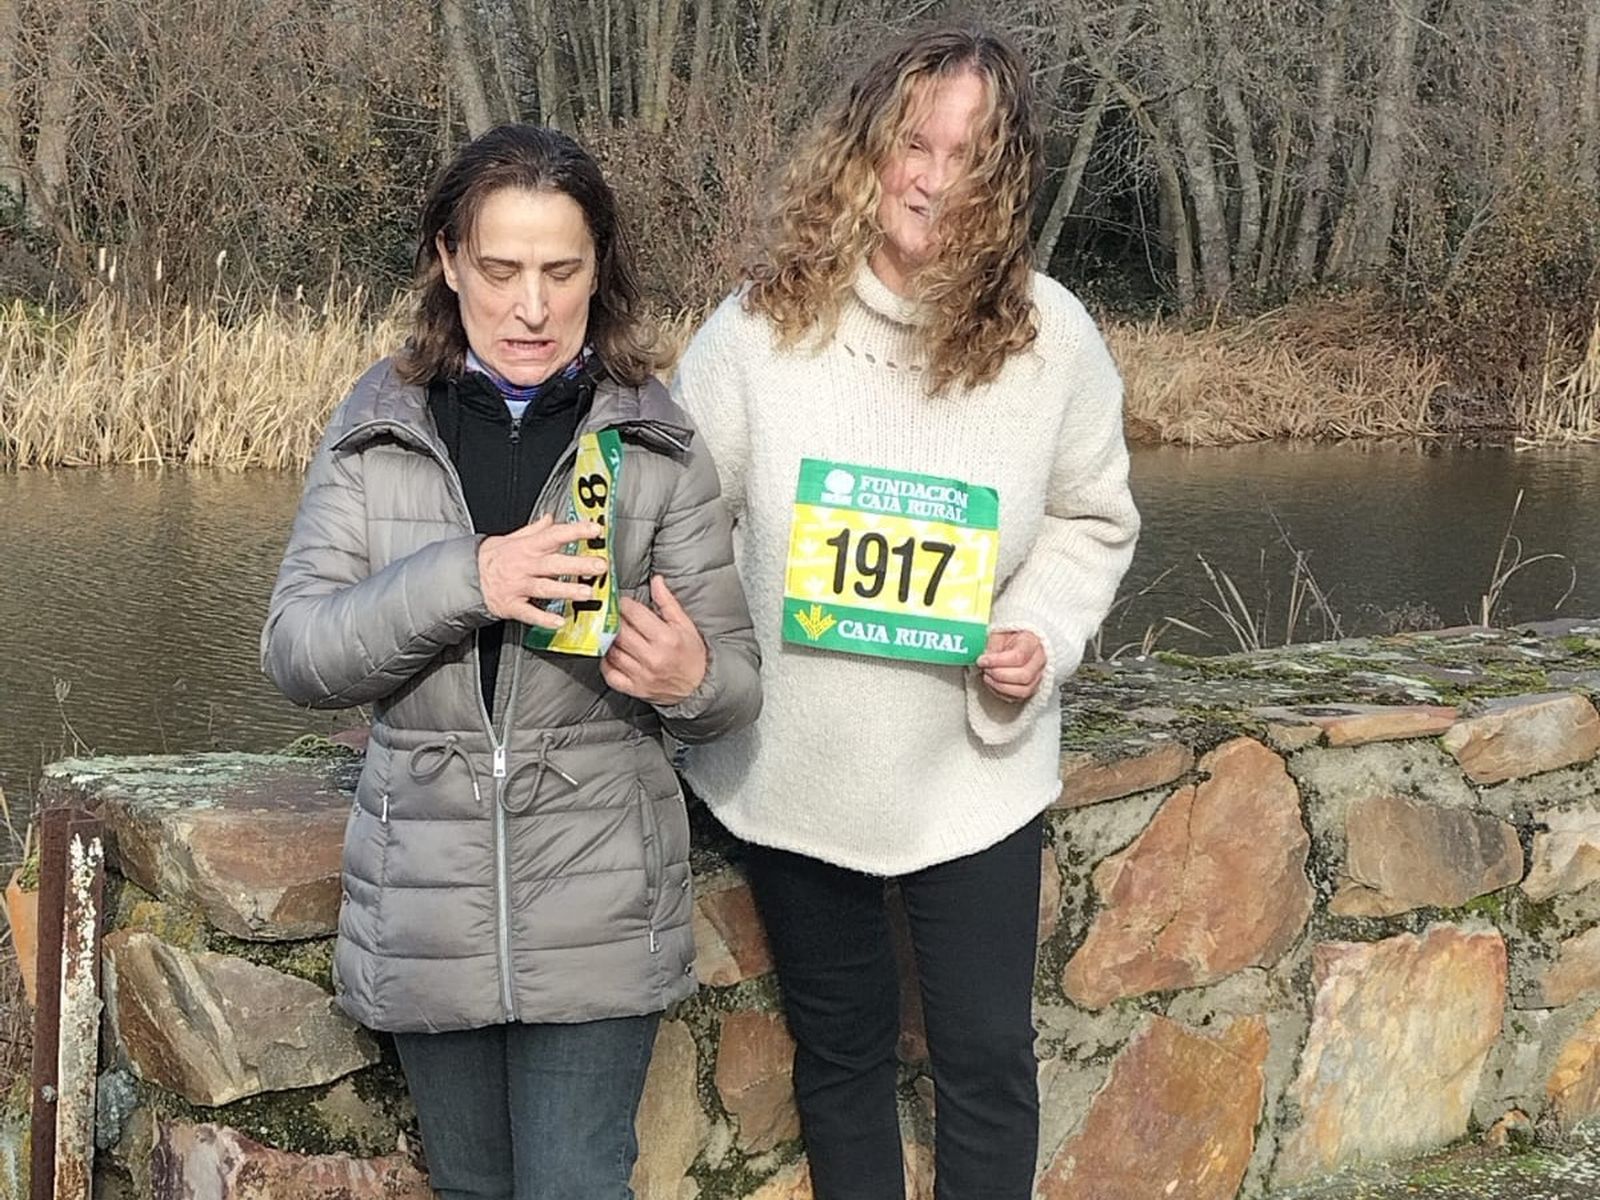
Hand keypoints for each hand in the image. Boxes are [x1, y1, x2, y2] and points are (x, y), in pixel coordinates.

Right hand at [477, 514, 608, 627]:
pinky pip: (529, 613)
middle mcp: (524, 565)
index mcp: (526, 547)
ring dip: (567, 590)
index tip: (595, 530)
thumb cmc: (493, 558)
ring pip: (545, 587)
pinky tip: (559, 621)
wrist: (466, 576)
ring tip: (587, 593)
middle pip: (554, 563)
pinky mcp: (512, 605)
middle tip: (600, 566)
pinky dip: (544, 618)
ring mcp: (518, 586)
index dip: (575, 532)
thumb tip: (551, 518)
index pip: (554, 535)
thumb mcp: (511, 538)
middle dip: (578, 565)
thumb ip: (534, 530)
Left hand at [601, 575, 708, 704]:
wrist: (698, 687)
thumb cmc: (692, 655)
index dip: (624, 604)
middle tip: (613, 616)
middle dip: (613, 620)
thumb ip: (667, 602)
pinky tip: (611, 655)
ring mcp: (642, 675)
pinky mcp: (635, 689)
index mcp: (666, 638)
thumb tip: (656, 581)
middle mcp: (652, 657)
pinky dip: (606, 663)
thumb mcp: (685, 625)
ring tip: (613, 634)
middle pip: (619, 631)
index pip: (634, 613)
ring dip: (608, 640)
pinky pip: (610, 675)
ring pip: (612, 652)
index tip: (623, 602)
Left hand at [976, 629, 1046, 701]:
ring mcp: (1038, 675)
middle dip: (998, 675)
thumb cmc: (1008, 636)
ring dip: (1000, 686)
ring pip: (1023, 690)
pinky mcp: (1032, 687)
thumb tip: (984, 660)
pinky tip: (993, 684)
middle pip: (1024, 675)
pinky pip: (1019, 698)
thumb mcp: (998, 633)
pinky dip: (1002, 694)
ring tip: (987, 677)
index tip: (982, 660)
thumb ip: (992, 646)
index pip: (1019, 656)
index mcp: (1032, 641)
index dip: (997, 661)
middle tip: (985, 669)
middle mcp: (1040, 660)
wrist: (1018, 641)